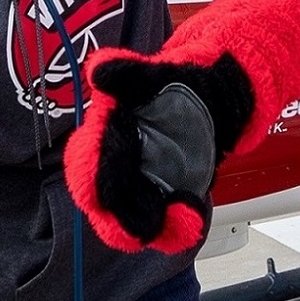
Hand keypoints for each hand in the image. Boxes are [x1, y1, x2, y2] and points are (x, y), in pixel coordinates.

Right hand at [67, 51, 258, 250]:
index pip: (86, 163)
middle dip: (117, 220)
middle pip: (103, 207)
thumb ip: (126, 73)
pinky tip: (190, 211)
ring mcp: (142, 187)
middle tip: (138, 225)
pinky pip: (164, 228)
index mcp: (106, 137)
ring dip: (151, 226)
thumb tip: (99, 71)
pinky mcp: (167, 200)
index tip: (97, 185)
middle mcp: (118, 169)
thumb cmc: (177, 82)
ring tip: (183, 213)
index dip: (89, 175)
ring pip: (132, 223)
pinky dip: (175, 229)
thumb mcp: (155, 73)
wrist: (213, 94)